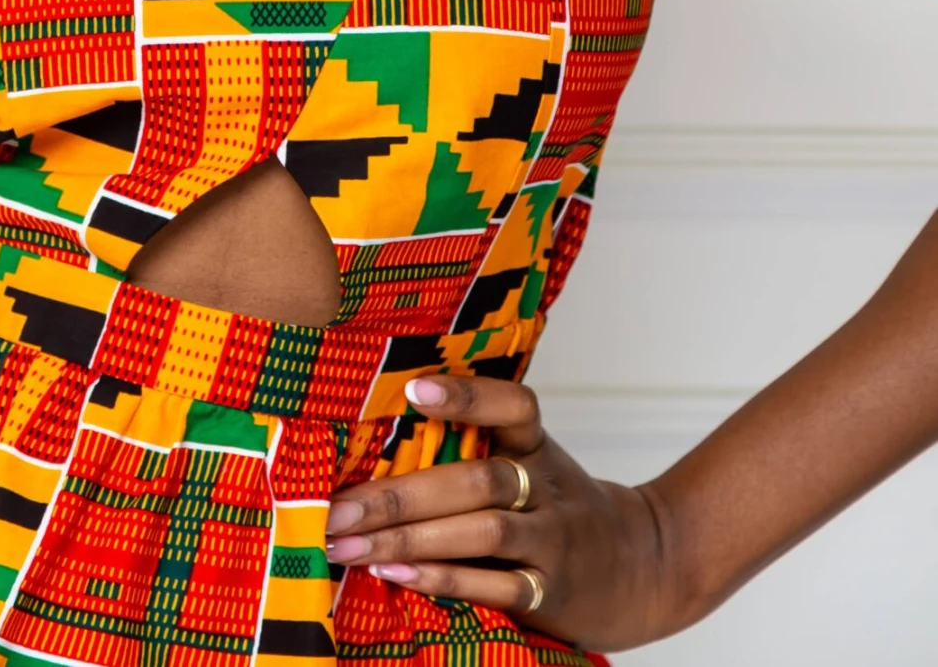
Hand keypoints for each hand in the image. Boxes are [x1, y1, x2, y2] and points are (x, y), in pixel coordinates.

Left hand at [324, 373, 676, 651]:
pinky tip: (398, 575)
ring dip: (410, 538)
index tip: (413, 390)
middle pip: (477, 479)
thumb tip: (376, 441)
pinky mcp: (553, 592)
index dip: (468, 394)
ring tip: (351, 545)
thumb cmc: (560, 510)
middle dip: (400, 494)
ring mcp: (554, 540)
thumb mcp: (534, 465)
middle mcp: (548, 487)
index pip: (514, 406)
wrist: (645, 568)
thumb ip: (477, 450)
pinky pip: (496, 586)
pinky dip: (445, 579)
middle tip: (338, 509)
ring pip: (483, 530)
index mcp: (538, 446)